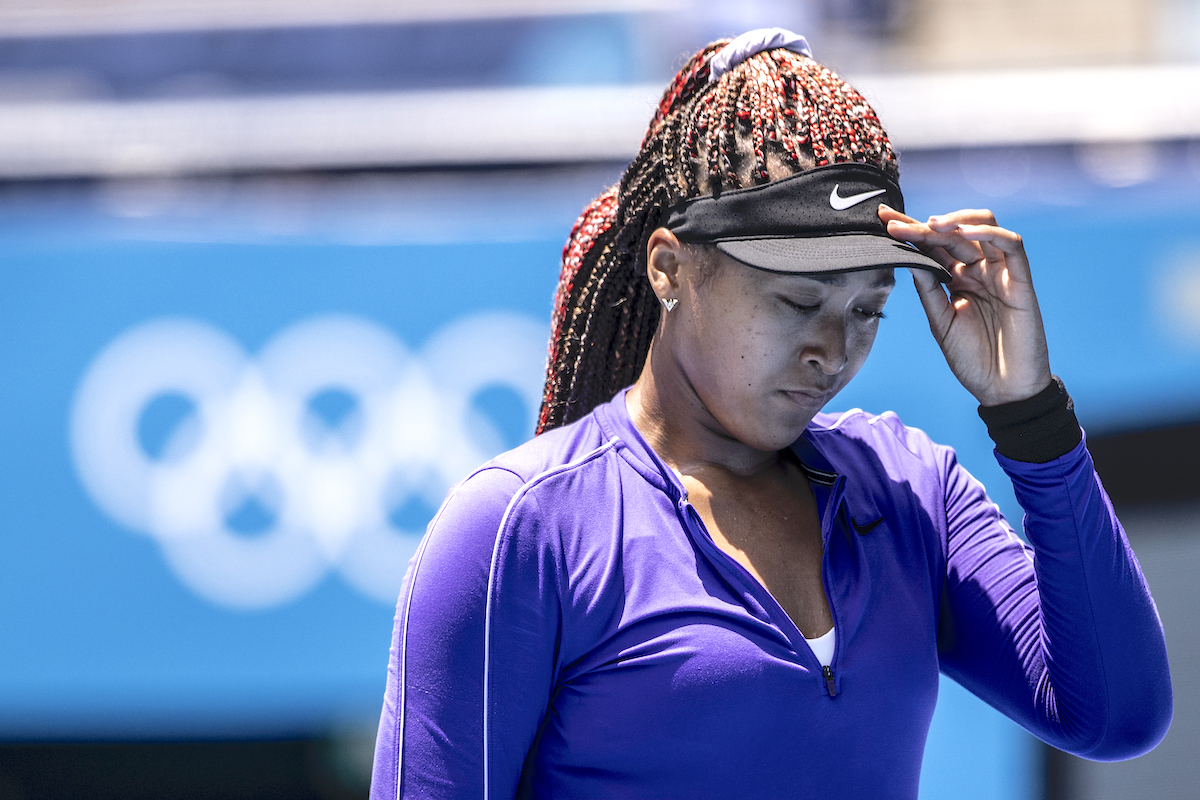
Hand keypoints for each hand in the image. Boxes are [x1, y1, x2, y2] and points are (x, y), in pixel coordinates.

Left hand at [879, 205, 1052, 405]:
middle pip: (952, 233)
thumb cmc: (973, 359)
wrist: (1003, 390)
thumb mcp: (941, 321)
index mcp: (957, 279)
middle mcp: (979, 270)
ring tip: (928, 224)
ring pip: (984, 228)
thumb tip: (908, 257)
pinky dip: (989, 233)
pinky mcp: (1021, 281)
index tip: (881, 221)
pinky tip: (963, 232)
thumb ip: (928, 289)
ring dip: (955, 221)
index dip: (909, 231)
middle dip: (921, 225)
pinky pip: (1011, 246)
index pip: (933, 246)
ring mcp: (1001, 273)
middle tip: (893, 222)